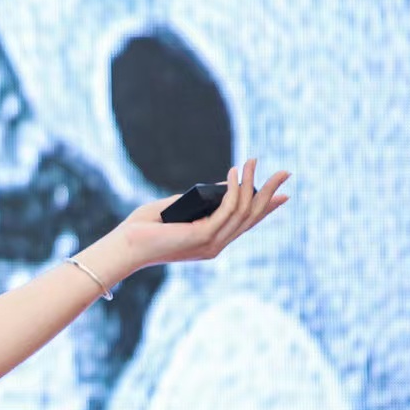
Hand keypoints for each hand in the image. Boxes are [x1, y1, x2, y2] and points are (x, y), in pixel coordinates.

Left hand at [115, 158, 291, 271]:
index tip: (283, 194)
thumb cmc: (142, 228)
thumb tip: (217, 184)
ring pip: (243, 212)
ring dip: (252, 184)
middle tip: (285, 173)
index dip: (265, 208)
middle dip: (269, 193)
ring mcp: (211, 243)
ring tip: (253, 162)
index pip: (245, 224)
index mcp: (211, 241)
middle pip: (252, 217)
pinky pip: (227, 210)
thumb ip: (196, 201)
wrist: (124, 247)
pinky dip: (233, 190)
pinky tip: (233, 174)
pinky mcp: (202, 236)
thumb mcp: (176, 210)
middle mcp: (216, 245)